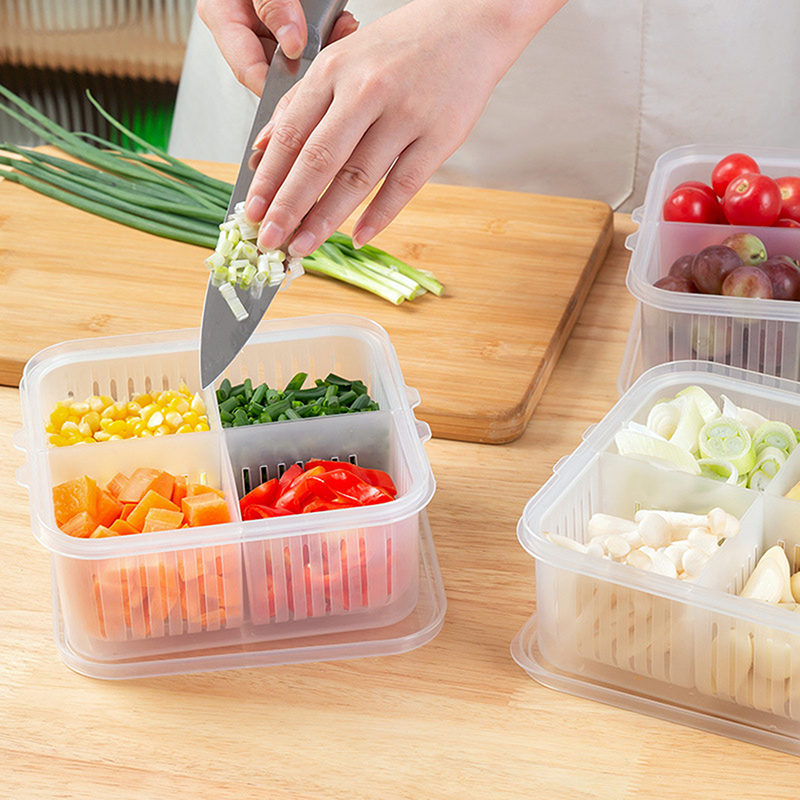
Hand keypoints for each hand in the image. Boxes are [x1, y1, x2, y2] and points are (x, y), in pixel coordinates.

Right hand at [198, 0, 358, 95]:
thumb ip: (271, 4)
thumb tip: (291, 43)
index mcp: (223, 16)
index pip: (249, 71)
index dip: (278, 87)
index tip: (305, 90)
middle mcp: (243, 23)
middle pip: (276, 66)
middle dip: (308, 64)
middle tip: (333, 52)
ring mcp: (265, 22)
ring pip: (296, 53)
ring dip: (323, 47)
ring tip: (341, 31)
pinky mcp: (287, 17)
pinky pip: (308, 35)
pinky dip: (328, 32)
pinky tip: (341, 24)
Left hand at [244, 0, 566, 253]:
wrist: (471, 25)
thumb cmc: (403, 45)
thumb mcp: (342, 58)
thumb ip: (301, 102)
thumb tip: (263, 149)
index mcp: (336, 69)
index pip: (291, 133)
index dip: (269, 178)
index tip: (252, 211)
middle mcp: (367, 91)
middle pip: (319, 160)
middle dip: (289, 207)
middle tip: (270, 240)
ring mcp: (406, 115)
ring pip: (358, 178)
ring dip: (327, 219)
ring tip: (304, 246)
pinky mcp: (440, 137)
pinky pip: (404, 184)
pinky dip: (380, 215)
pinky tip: (359, 236)